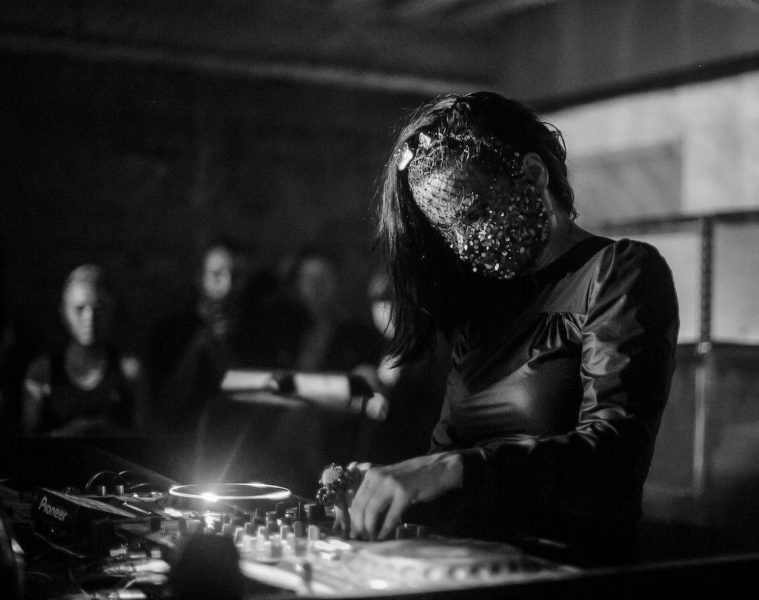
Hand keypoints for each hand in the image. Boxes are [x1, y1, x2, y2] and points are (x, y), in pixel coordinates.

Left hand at [347, 452, 462, 540]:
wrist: (438, 468)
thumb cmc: (414, 477)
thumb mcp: (390, 481)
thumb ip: (376, 493)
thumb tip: (362, 517)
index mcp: (372, 475)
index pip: (356, 500)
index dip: (352, 519)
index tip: (354, 533)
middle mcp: (378, 477)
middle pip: (360, 507)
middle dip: (359, 527)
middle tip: (362, 539)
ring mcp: (391, 484)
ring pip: (372, 511)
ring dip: (370, 529)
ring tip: (372, 540)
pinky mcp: (405, 492)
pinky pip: (390, 516)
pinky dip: (385, 529)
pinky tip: (383, 536)